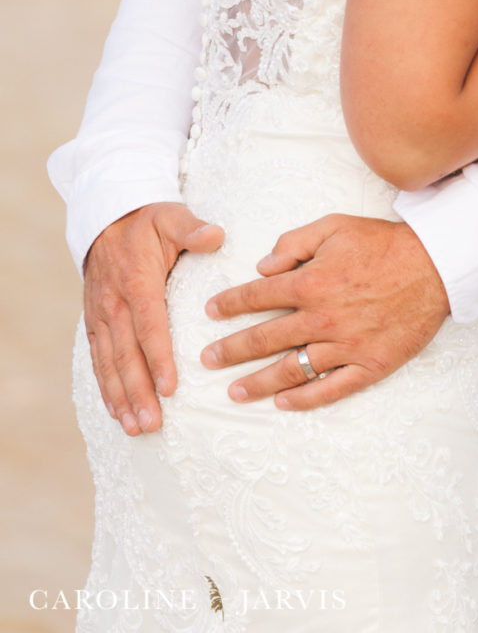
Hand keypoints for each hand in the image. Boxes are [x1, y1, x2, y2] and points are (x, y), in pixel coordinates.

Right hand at [83, 202, 224, 434]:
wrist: (107, 216)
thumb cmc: (147, 220)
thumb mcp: (171, 216)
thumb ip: (193, 229)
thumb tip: (217, 235)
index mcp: (137, 281)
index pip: (149, 326)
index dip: (158, 358)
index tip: (171, 387)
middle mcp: (114, 303)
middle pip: (126, 354)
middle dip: (139, 391)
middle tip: (153, 423)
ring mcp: (101, 315)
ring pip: (109, 364)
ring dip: (121, 397)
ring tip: (136, 427)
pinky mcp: (94, 322)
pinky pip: (98, 359)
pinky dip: (106, 388)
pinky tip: (117, 412)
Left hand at [200, 216, 449, 409]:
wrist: (436, 266)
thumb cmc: (385, 243)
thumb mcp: (336, 226)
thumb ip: (294, 242)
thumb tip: (262, 265)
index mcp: (311, 282)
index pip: (258, 296)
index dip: (230, 304)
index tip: (210, 312)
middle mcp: (322, 318)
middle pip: (265, 339)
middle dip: (231, 350)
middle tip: (206, 359)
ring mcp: (345, 346)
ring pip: (291, 370)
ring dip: (258, 382)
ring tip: (233, 392)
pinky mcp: (368, 366)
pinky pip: (330, 389)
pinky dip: (304, 399)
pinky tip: (283, 403)